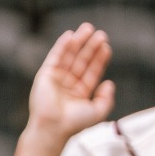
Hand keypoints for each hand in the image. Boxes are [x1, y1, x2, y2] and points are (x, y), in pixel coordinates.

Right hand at [24, 23, 115, 145]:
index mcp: (79, 93)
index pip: (91, 71)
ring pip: (69, 56)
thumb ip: (106, 98)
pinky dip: (62, 46)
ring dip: (78, 42)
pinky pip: (55, 57)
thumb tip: (109, 83)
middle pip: (81, 61)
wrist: (53, 127)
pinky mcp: (45, 75)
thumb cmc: (73, 123)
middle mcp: (68, 84)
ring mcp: (56, 79)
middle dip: (91, 47)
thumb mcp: (97, 111)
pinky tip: (70, 35)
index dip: (99, 59)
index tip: (106, 47)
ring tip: (88, 28)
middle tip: (101, 34)